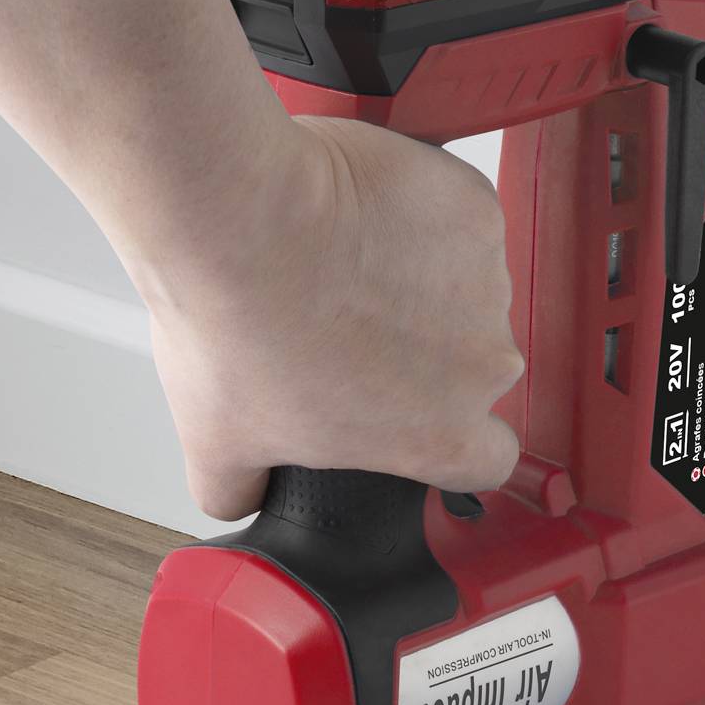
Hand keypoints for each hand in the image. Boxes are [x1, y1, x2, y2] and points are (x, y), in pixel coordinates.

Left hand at [139, 116, 523, 519]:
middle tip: (345, 322)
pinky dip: (418, 216)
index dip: (455, 438)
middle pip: (471, 366)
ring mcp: (486, 282)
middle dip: (422, 345)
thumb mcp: (217, 441)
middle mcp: (483, 365)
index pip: (487, 459)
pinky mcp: (475, 210)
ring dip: (418, 278)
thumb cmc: (237, 325)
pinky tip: (359, 214)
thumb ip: (242, 488)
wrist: (241, 216)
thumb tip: (242, 493)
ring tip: (340, 262)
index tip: (420, 416)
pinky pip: (457, 219)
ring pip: (465, 288)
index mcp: (438, 435)